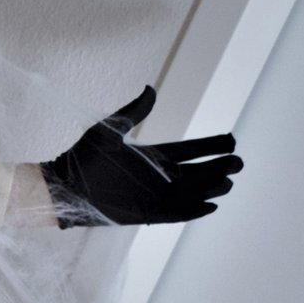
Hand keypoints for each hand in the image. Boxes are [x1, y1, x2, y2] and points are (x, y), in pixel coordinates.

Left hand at [40, 84, 242, 225]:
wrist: (65, 187)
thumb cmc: (83, 158)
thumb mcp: (110, 131)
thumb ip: (134, 112)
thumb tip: (151, 89)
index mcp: (154, 156)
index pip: (190, 150)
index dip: (211, 146)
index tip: (231, 140)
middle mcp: (159, 177)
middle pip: (197, 172)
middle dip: (218, 167)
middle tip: (238, 162)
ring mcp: (154, 196)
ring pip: (191, 193)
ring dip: (211, 188)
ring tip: (228, 182)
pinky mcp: (147, 213)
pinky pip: (176, 213)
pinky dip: (193, 210)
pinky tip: (211, 205)